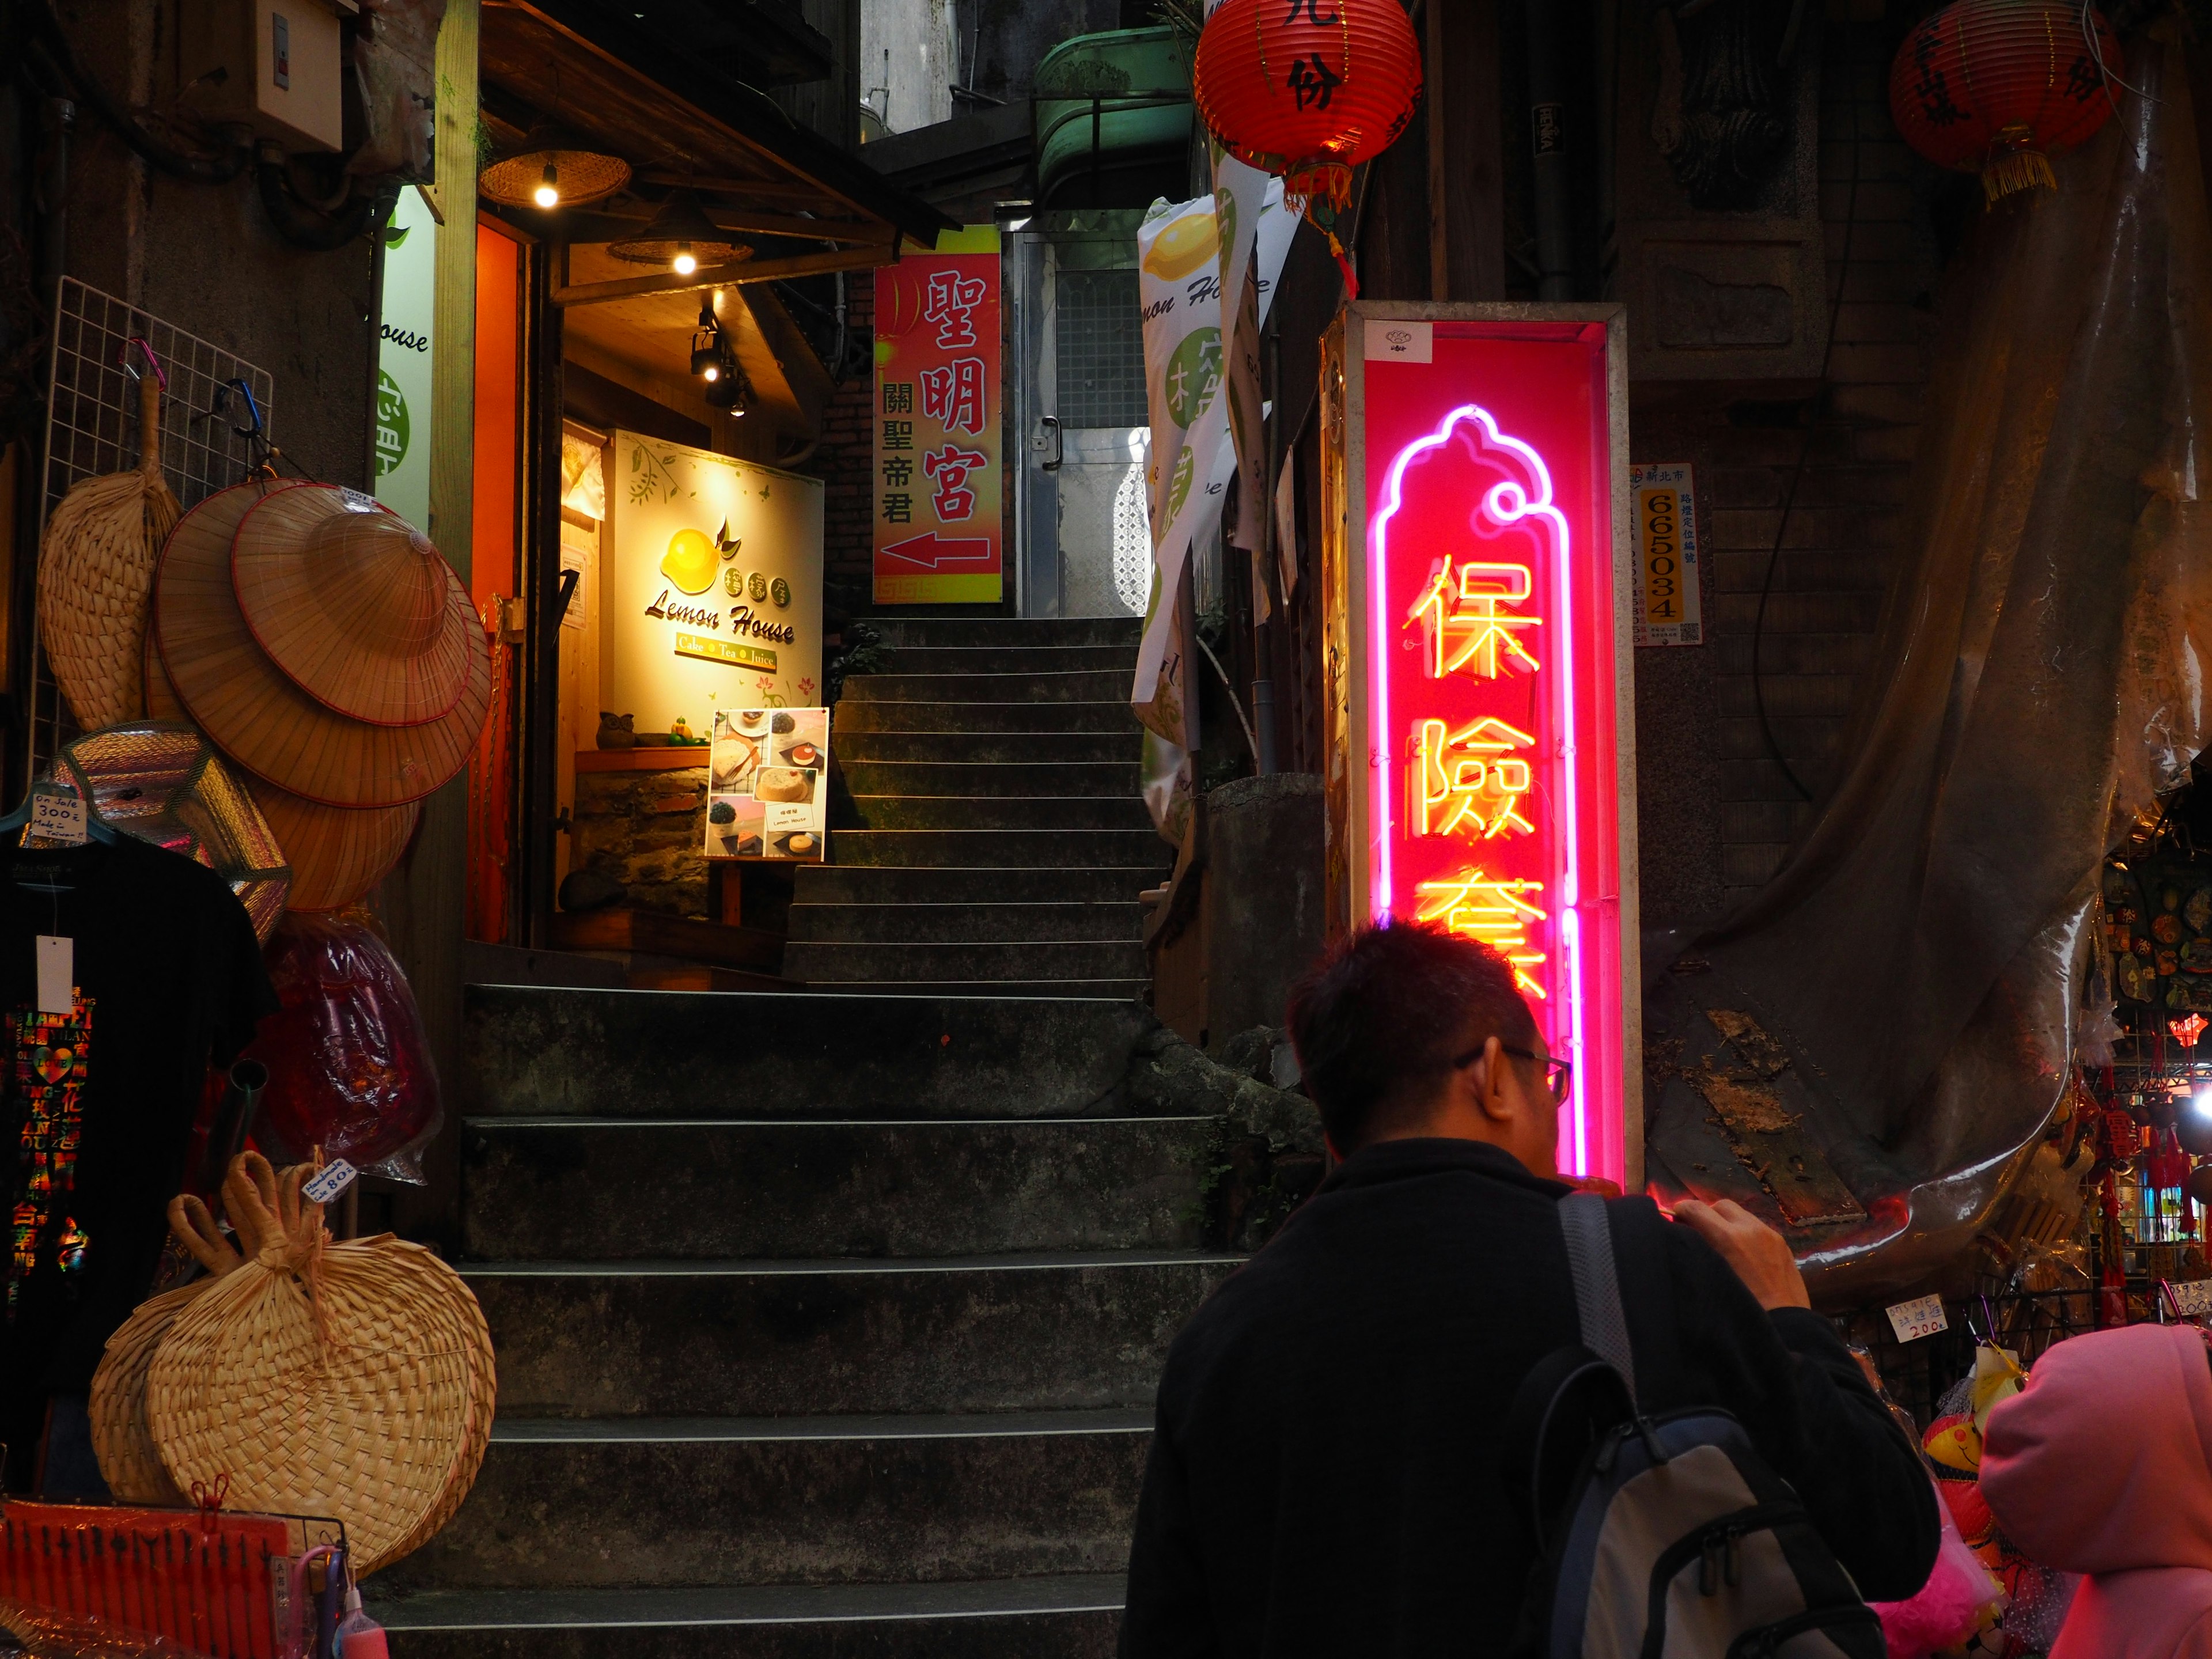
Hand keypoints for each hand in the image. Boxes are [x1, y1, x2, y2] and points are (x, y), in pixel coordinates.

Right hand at [1674, 1197, 1810, 1310]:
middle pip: (1721, 1205)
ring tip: (1724, 1245)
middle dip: (1707, 1214)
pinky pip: (1759, 1229)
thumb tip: (1683, 1236)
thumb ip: (1697, 1252)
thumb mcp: (1711, 1279)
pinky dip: (1746, 1234)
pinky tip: (1745, 1255)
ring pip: (1742, 1215)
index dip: (1681, 1210)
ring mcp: (1770, 1235)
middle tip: (1700, 1232)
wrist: (1786, 1325)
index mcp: (1728, 1238)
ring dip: (1728, 1223)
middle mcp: (1750, 1229)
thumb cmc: (1742, 1309)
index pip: (1696, 1208)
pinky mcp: (1783, 1244)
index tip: (1674, 1217)